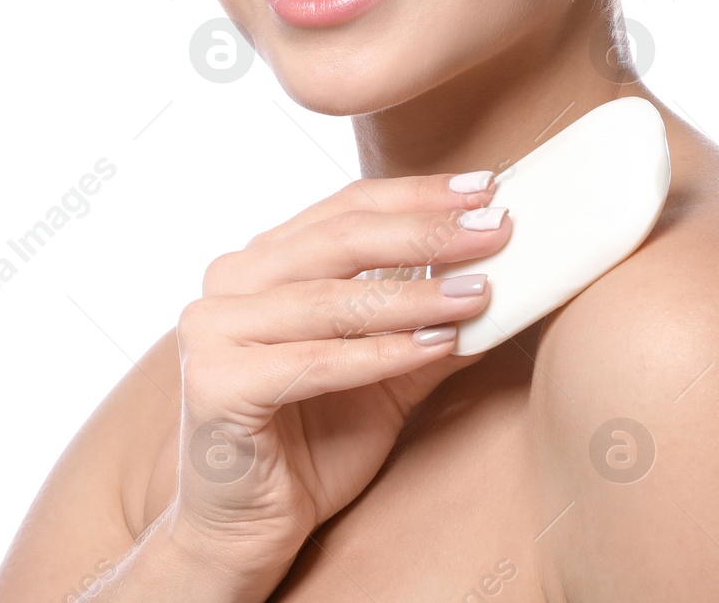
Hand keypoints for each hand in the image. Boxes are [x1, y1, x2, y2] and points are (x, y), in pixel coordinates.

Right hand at [162, 170, 509, 589]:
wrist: (250, 531)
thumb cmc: (316, 442)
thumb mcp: (389, 370)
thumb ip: (432, 321)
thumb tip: (505, 277)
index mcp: (264, 259)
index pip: (347, 207)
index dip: (418, 195)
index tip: (484, 188)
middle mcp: (230, 279)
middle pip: (339, 239)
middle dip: (426, 232)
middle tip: (497, 226)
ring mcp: (212, 328)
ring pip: (330, 300)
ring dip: (414, 296)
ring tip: (479, 292)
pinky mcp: (213, 383)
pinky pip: (314, 361)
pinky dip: (382, 353)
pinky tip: (439, 344)